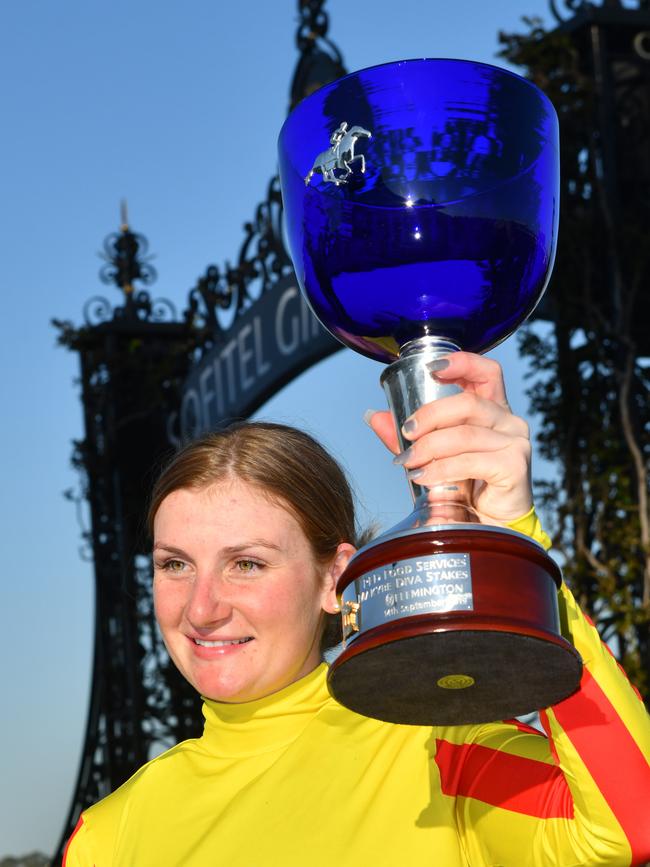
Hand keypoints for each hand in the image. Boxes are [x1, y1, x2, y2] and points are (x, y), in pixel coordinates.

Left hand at [366, 352, 532, 526]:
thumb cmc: (464, 486)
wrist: (488, 527)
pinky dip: (442, 469)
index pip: (486, 372)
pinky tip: (424, 478)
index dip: (462, 362)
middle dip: (430, 415)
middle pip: (467, 402)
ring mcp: (515, 442)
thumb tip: (373, 416)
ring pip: (465, 433)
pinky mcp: (514, 466)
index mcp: (493, 410)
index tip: (431, 367)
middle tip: (406, 433)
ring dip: (429, 447)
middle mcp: (509, 421)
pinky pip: (471, 460)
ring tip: (409, 462)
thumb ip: (408, 435)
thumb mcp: (432, 455)